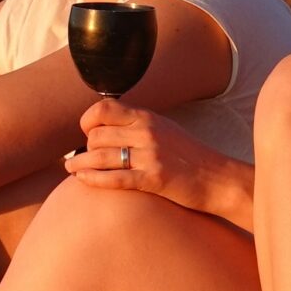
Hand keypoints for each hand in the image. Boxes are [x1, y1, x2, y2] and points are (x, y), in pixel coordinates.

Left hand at [63, 101, 239, 218]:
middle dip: (84, 147)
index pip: (104, 109)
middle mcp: (147, 133)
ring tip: (72, 169)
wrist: (218, 180)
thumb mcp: (165, 129)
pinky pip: (113, 178)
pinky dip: (92, 179)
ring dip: (79, 165)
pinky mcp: (154, 179)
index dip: (87, 121)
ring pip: (100, 156)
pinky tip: (83, 180)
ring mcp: (150, 156)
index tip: (86, 132)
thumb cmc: (189, 156)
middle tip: (83, 156)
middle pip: (97, 135)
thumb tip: (107, 125)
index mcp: (148, 118)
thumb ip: (138, 125)